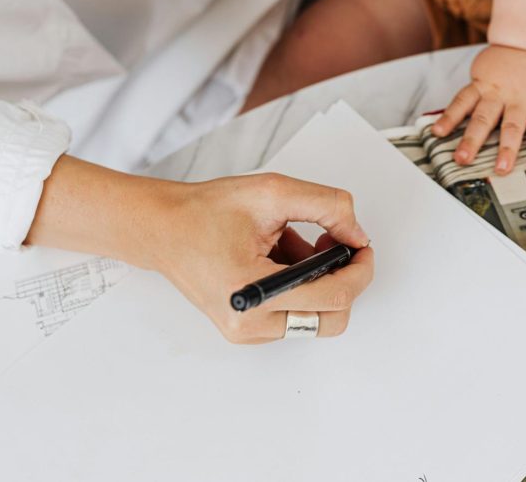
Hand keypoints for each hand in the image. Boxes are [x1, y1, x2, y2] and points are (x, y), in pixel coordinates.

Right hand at [151, 173, 373, 343]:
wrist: (163, 229)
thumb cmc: (204, 212)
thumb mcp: (273, 192)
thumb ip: (327, 207)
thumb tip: (357, 234)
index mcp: (254, 294)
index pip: (334, 297)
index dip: (359, 270)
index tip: (362, 246)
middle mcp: (250, 325)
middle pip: (331, 318)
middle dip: (343, 278)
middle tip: (336, 245)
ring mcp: (248, 332)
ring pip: (314, 315)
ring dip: (318, 279)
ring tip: (291, 243)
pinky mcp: (247, 330)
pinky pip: (294, 314)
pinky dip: (300, 285)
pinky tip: (279, 256)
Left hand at [430, 45, 525, 174]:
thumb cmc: (506, 62)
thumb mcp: (484, 72)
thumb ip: (475, 95)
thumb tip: (453, 119)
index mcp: (482, 85)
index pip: (461, 102)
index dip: (448, 118)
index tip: (437, 133)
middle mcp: (500, 92)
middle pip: (483, 118)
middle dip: (472, 141)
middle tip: (463, 159)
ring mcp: (522, 97)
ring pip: (513, 125)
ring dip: (507, 148)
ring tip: (502, 169)